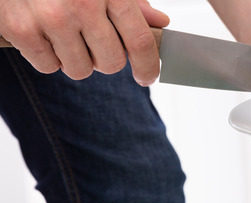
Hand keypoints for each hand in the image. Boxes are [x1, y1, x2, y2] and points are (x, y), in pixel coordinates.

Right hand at [0, 0, 168, 84]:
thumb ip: (130, 0)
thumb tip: (158, 22)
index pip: (140, 41)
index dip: (147, 65)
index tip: (146, 75)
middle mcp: (81, 5)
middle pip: (111, 62)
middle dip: (106, 59)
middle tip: (93, 42)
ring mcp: (50, 19)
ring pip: (80, 69)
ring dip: (75, 59)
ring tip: (64, 33)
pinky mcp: (21, 30)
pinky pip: (47, 66)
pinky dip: (47, 56)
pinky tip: (43, 33)